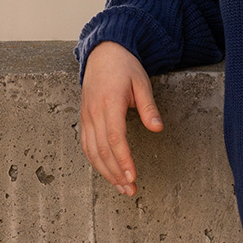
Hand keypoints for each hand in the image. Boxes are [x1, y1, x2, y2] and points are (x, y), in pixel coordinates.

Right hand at [78, 41, 162, 196]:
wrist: (103, 53)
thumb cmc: (125, 67)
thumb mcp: (141, 82)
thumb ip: (148, 107)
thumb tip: (157, 128)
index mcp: (110, 102)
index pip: (115, 137)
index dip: (123, 159)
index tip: (133, 176)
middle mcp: (94, 111)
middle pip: (102, 149)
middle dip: (116, 173)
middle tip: (131, 189)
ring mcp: (86, 116)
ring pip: (92, 151)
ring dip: (106, 172)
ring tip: (121, 187)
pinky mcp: (84, 119)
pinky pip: (87, 145)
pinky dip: (96, 162)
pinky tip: (107, 173)